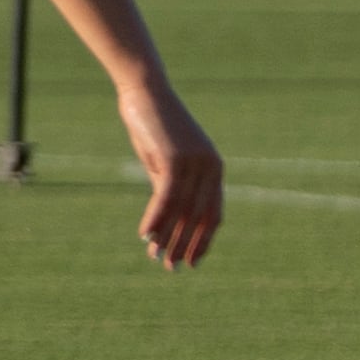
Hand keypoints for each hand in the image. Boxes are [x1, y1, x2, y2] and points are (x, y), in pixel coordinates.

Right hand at [119, 67, 223, 267]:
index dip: (202, 241)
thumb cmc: (153, 123)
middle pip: (199, 217)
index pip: (212, 214)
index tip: (191, 261)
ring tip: (156, 257)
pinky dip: (155, 217)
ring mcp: (194, 163)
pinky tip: (145, 234)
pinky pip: (166, 197)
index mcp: (214, 169)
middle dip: (185, 245)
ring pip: (183, 211)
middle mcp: (210, 168)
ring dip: (168, 237)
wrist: (146, 91)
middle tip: (172, 268)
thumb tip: (166, 217)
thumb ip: (170, 186)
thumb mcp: (164, 160)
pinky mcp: (175, 159)